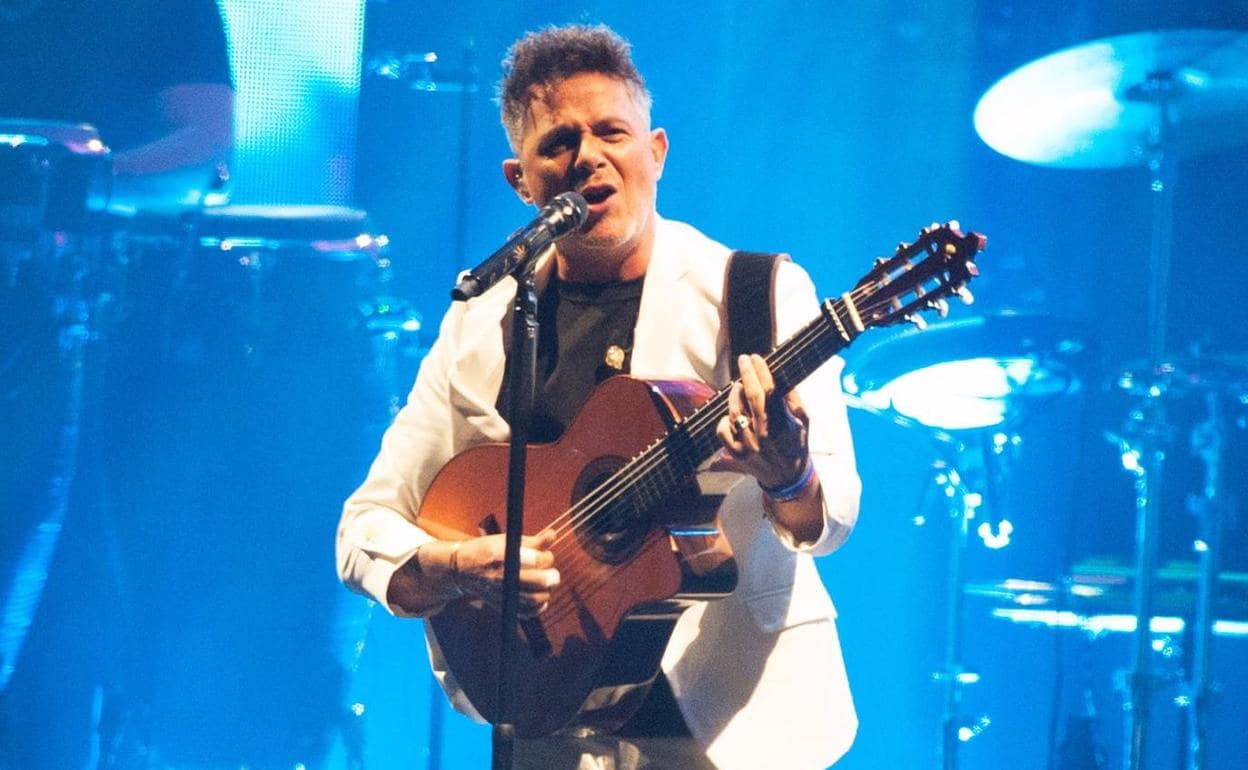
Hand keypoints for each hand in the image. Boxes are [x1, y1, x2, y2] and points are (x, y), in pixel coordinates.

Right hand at [450, 530, 559, 617]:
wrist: (462, 569)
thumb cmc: (486, 550)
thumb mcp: (506, 540)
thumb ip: (532, 541)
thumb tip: (553, 535)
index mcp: (502, 555)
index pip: (536, 560)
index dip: (545, 557)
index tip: (545, 555)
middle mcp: (501, 576)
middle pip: (539, 581)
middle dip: (551, 576)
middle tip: (553, 573)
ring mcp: (501, 593)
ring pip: (535, 599)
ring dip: (547, 592)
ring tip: (546, 584)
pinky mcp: (501, 605)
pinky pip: (526, 613)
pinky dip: (538, 608)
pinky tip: (540, 598)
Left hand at [715, 354, 809, 488]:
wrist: (788, 478)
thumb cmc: (796, 445)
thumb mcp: (803, 421)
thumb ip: (793, 400)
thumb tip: (781, 379)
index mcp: (781, 425)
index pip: (768, 391)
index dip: (760, 371)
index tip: (756, 357)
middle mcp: (762, 435)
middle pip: (750, 397)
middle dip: (746, 374)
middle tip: (744, 360)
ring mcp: (747, 446)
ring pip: (734, 412)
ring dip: (735, 394)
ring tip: (740, 386)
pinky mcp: (736, 455)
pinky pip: (722, 432)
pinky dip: (724, 420)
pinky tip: (732, 415)